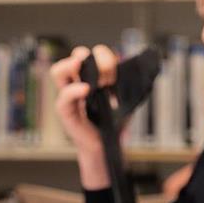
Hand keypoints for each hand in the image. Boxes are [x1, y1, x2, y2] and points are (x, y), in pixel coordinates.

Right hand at [50, 45, 118, 188]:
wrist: (108, 147)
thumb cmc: (114, 123)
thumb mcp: (125, 100)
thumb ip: (129, 85)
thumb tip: (145, 67)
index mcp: (92, 77)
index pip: (93, 55)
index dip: (105, 57)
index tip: (116, 72)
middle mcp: (78, 83)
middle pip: (75, 56)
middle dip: (90, 56)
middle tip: (104, 70)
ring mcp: (69, 98)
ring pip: (58, 72)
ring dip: (71, 65)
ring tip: (84, 68)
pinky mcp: (66, 112)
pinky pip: (63, 98)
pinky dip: (73, 90)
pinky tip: (86, 89)